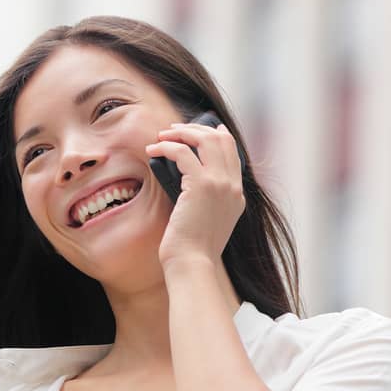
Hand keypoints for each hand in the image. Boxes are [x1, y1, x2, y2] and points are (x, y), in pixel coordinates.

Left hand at [148, 121, 245, 269]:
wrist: (193, 262)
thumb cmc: (192, 248)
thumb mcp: (207, 220)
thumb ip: (205, 199)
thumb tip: (185, 180)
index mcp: (237, 195)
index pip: (234, 153)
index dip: (218, 135)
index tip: (203, 128)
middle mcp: (233, 186)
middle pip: (221, 139)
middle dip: (196, 128)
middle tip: (174, 130)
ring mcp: (220, 184)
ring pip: (205, 139)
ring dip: (181, 133)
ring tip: (162, 136)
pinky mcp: (201, 185)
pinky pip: (183, 153)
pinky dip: (166, 146)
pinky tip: (153, 150)